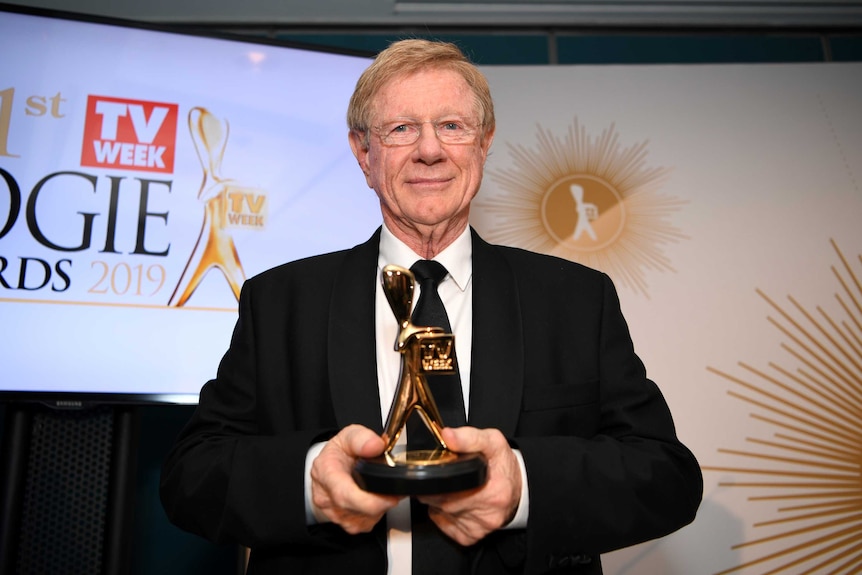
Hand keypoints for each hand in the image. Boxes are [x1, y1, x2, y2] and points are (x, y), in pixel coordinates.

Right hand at [310, 424, 401, 533]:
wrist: (329, 466)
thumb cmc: (339, 453)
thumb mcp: (349, 435)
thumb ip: (362, 438)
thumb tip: (376, 445)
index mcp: (326, 473)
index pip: (344, 495)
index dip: (370, 500)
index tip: (390, 496)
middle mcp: (326, 497)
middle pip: (359, 510)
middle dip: (382, 501)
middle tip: (394, 489)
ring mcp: (335, 514)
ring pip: (366, 519)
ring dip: (380, 507)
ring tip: (380, 488)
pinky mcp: (346, 524)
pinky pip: (367, 523)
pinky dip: (376, 512)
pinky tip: (374, 498)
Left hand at [418, 426, 521, 545]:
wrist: (519, 488)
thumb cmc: (503, 466)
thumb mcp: (491, 442)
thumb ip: (468, 437)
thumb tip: (447, 436)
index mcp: (491, 489)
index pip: (445, 486)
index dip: (434, 477)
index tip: (439, 470)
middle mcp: (486, 511)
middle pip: (438, 500)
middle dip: (436, 487)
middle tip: (449, 477)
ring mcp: (479, 526)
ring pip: (439, 512)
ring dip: (439, 500)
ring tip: (455, 488)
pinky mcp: (471, 536)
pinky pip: (444, 526)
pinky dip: (444, 515)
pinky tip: (456, 504)